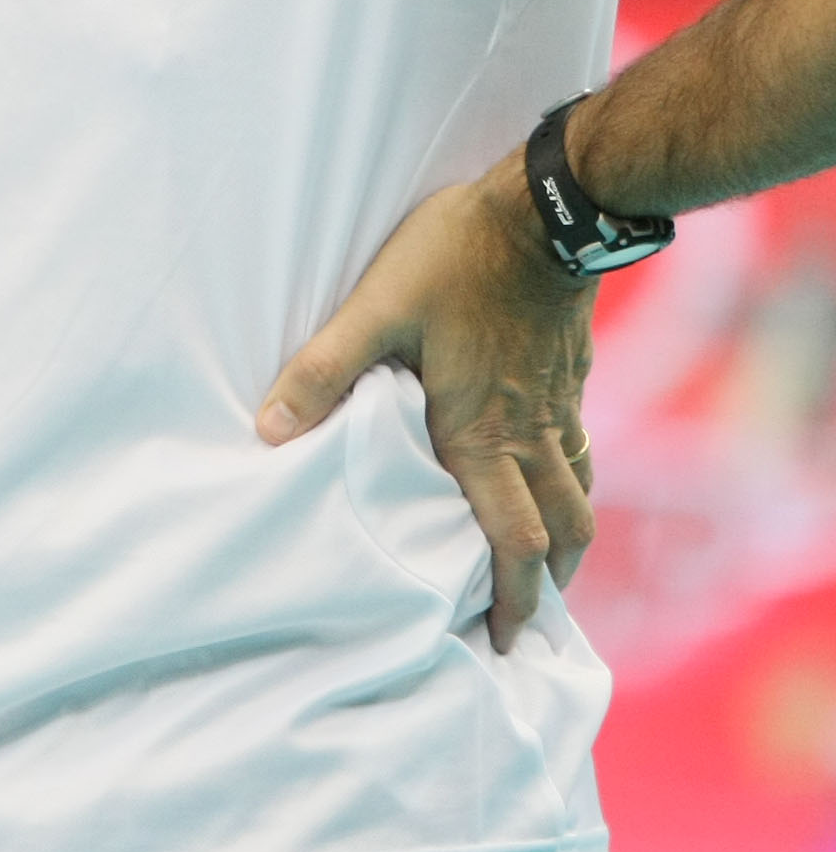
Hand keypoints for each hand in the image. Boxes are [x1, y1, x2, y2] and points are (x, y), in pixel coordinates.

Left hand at [256, 155, 596, 653]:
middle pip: (558, 534)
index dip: (512, 600)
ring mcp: (558, 405)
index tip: (502, 642)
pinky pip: (581, 451)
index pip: (511, 542)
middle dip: (547, 589)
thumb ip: (323, 371)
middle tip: (526, 628)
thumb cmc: (455, 257)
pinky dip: (572, 485)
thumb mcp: (375, 308)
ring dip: (564, 542)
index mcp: (483, 434)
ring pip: (577, 496)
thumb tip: (270, 432)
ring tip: (548, 572)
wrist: (547, 209)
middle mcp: (530, 433)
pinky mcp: (570, 375)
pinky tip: (553, 480)